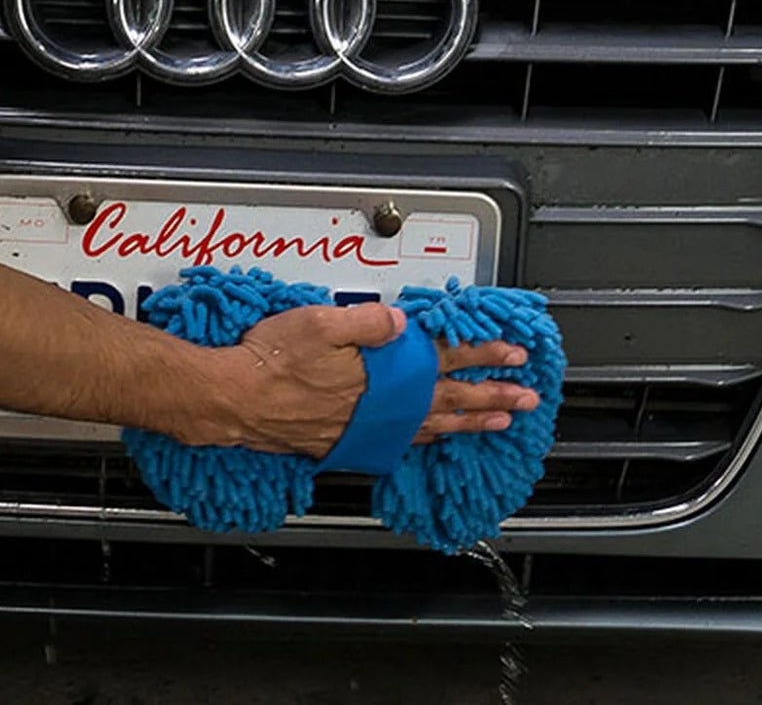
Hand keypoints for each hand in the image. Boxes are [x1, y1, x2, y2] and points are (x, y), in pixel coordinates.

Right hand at [210, 303, 540, 456]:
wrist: (234, 397)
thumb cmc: (269, 359)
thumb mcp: (318, 321)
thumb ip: (365, 320)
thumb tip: (400, 322)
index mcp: (381, 370)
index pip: (444, 360)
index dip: (481, 355)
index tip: (512, 355)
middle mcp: (380, 404)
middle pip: (449, 399)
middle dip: (492, 396)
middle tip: (526, 398)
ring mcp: (366, 426)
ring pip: (431, 425)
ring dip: (469, 422)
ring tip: (497, 422)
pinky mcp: (348, 440)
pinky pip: (402, 442)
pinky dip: (427, 440)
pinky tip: (435, 440)